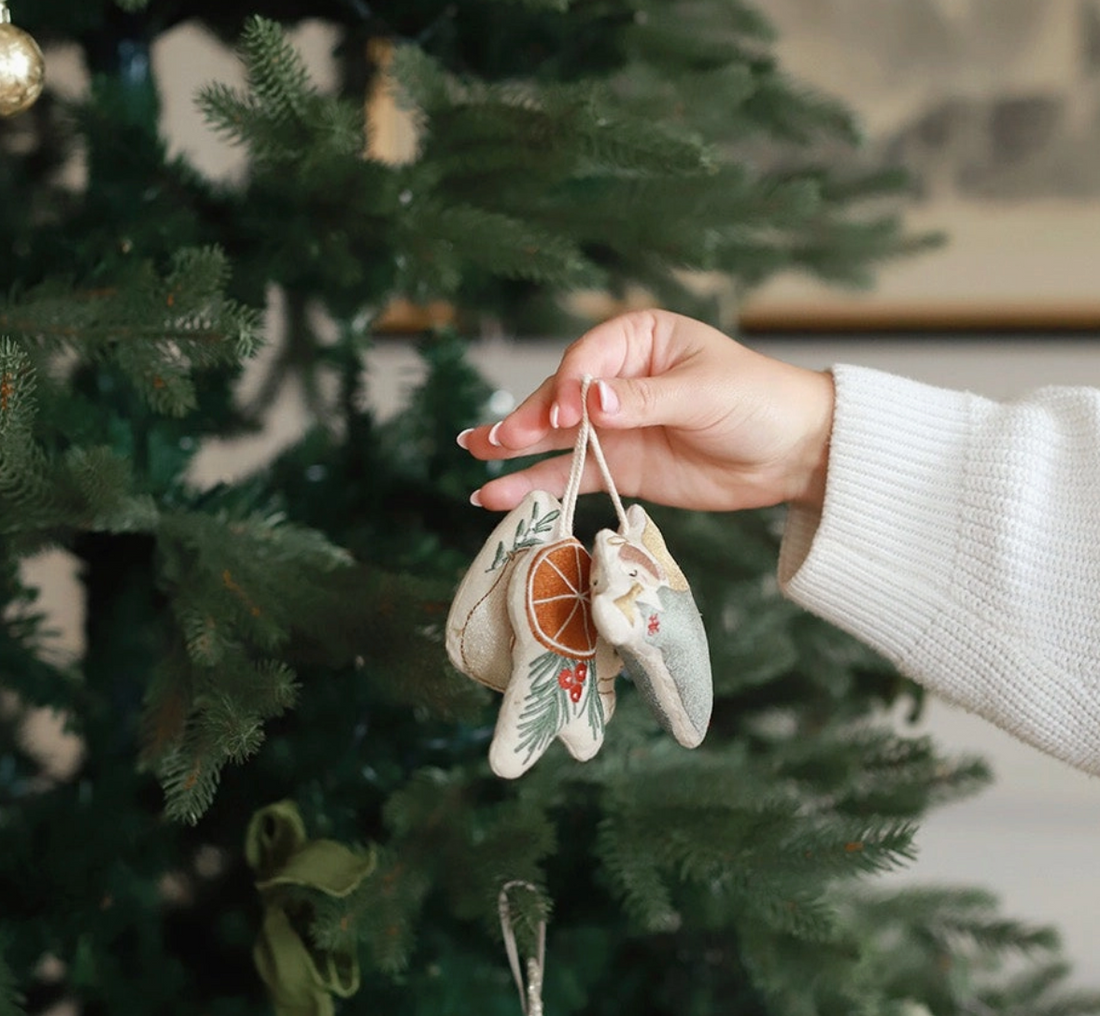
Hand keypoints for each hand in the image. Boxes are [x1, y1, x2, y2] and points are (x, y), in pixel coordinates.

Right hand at [458, 309, 834, 514]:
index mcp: (640, 339)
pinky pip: (574, 474)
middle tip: (495, 440)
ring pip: (557, 436)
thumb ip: (645, 399)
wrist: (795, 453)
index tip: (564, 415)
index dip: (569, 386)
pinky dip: (539, 484)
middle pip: (561, 397)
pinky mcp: (623, 466)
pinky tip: (500, 493)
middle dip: (529, 418)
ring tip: (475, 455)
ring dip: (517, 449)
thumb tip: (593, 403)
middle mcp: (619, 379)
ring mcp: (617, 426)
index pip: (587, 358)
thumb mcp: (705, 392)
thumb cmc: (759, 401)